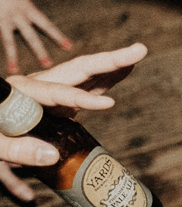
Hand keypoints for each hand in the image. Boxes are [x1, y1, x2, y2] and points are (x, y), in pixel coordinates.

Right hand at [0, 0, 70, 74]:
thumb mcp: (20, 0)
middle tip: (49, 65)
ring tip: (13, 71)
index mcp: (27, 8)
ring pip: (8, 41)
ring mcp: (2, 19)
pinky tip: (4, 64)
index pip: (46, 25)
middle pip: (30, 36)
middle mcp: (17, 15)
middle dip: (39, 51)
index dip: (57, 36)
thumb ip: (25, 14)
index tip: (69, 47)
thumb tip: (32, 26)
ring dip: (12, 57)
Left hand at [0, 42, 149, 201]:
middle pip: (78, 69)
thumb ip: (17, 150)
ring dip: (113, 64)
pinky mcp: (60, 100)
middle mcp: (38, 84)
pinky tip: (125, 70)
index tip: (108, 104)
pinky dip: (108, 77)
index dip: (82, 99)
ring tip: (138, 54)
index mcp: (21, 91)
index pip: (57, 92)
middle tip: (138, 50)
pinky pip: (88, 85)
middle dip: (109, 60)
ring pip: (87, 74)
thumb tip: (51, 156)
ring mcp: (51, 90)